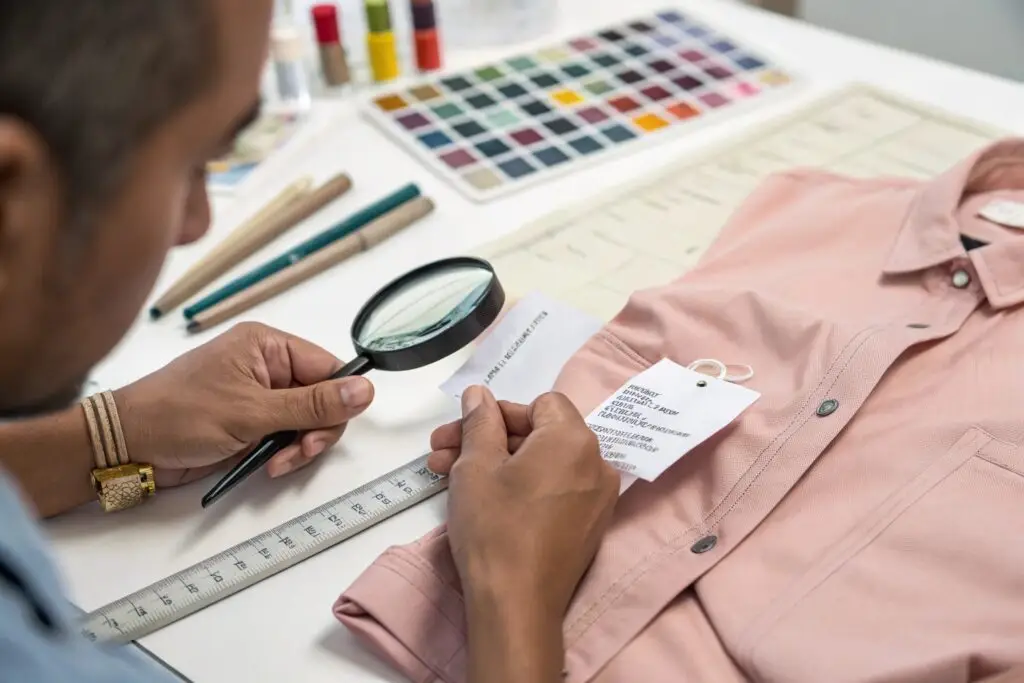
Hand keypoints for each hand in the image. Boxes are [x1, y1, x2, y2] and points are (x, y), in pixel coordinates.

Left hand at [113, 322, 373, 487]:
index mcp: (267, 346)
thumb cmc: (177, 414)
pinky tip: (267, 464)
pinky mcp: (251, 423)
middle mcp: (267, 367)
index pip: (329, 368)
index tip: (326, 427)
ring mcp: (260, 397)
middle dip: (316, 430)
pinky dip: (284, 454)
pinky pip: (287, 437)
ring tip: (276, 461)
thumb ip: (313, 404)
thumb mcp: (253, 411)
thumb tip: (363, 390)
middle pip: (323, 398)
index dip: (337, 400)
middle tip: (298, 450)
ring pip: (308, 422)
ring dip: (299, 446)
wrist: (128, 445)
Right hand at [432, 386, 618, 620]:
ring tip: (448, 477)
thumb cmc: (495, 528)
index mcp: (574, 440)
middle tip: (441, 453)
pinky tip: (484, 499)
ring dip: (498, 463)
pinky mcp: (588, 527)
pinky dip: (523, 487)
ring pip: (543, 464)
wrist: (516, 605)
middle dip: (488, 439)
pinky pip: (554, 491)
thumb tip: (480, 395)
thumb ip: (480, 422)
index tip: (462, 431)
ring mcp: (597, 499)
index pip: (539, 404)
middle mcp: (596, 464)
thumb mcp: (476, 466)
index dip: (498, 413)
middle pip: (539, 434)